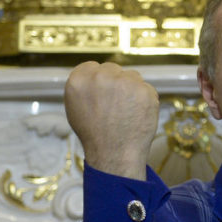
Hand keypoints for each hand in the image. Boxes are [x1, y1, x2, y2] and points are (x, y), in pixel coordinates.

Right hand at [64, 61, 159, 179]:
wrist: (114, 155)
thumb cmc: (94, 135)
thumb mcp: (75, 108)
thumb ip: (84, 87)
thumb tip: (95, 74)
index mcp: (80, 79)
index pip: (92, 67)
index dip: (99, 81)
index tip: (102, 94)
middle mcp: (102, 76)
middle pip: (113, 69)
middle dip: (115, 83)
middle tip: (116, 106)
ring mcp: (125, 82)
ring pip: (132, 76)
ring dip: (131, 89)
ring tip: (126, 112)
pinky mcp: (145, 90)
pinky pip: (146, 88)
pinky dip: (145, 100)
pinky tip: (138, 115)